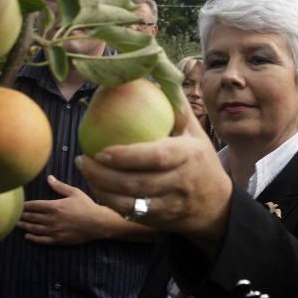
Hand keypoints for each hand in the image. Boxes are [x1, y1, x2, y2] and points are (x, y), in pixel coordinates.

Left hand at [17, 175, 122, 244]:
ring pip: (34, 229)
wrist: (97, 223)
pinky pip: (41, 240)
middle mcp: (51, 219)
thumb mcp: (74, 192)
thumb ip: (60, 186)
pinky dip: (33, 238)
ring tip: (17, 224)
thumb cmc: (87, 206)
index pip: (34, 205)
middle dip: (22, 215)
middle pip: (32, 217)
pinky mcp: (57, 240)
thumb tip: (49, 178)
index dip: (25, 205)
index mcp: (54, 206)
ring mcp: (54, 230)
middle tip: (13, 215)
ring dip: (25, 226)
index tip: (18, 205)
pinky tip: (27, 237)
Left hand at [76, 96, 232, 254]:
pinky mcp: (160, 222)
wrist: (216, 206)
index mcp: (189, 156)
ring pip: (130, 203)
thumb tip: (156, 75)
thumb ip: (177, 108)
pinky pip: (129, 215)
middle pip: (137, 183)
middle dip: (104, 175)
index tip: (102, 149)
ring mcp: (171, 206)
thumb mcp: (196, 134)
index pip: (156, 157)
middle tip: (81, 159)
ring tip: (85, 172)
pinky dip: (110, 203)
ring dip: (102, 190)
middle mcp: (181, 183)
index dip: (127, 155)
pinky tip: (97, 188)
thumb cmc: (201, 162)